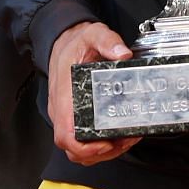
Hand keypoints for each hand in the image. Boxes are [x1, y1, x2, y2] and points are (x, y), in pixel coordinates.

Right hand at [47, 22, 140, 166]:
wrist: (64, 40)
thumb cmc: (75, 43)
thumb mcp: (93, 35)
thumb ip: (108, 41)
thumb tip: (123, 54)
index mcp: (64, 95)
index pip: (66, 135)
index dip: (85, 147)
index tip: (106, 143)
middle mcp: (62, 110)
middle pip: (73, 149)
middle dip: (100, 153)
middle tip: (124, 141)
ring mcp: (66, 115)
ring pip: (78, 149)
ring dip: (102, 152)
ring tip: (125, 140)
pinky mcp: (73, 116)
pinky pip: (82, 140)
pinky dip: (100, 145)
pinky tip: (118, 135)